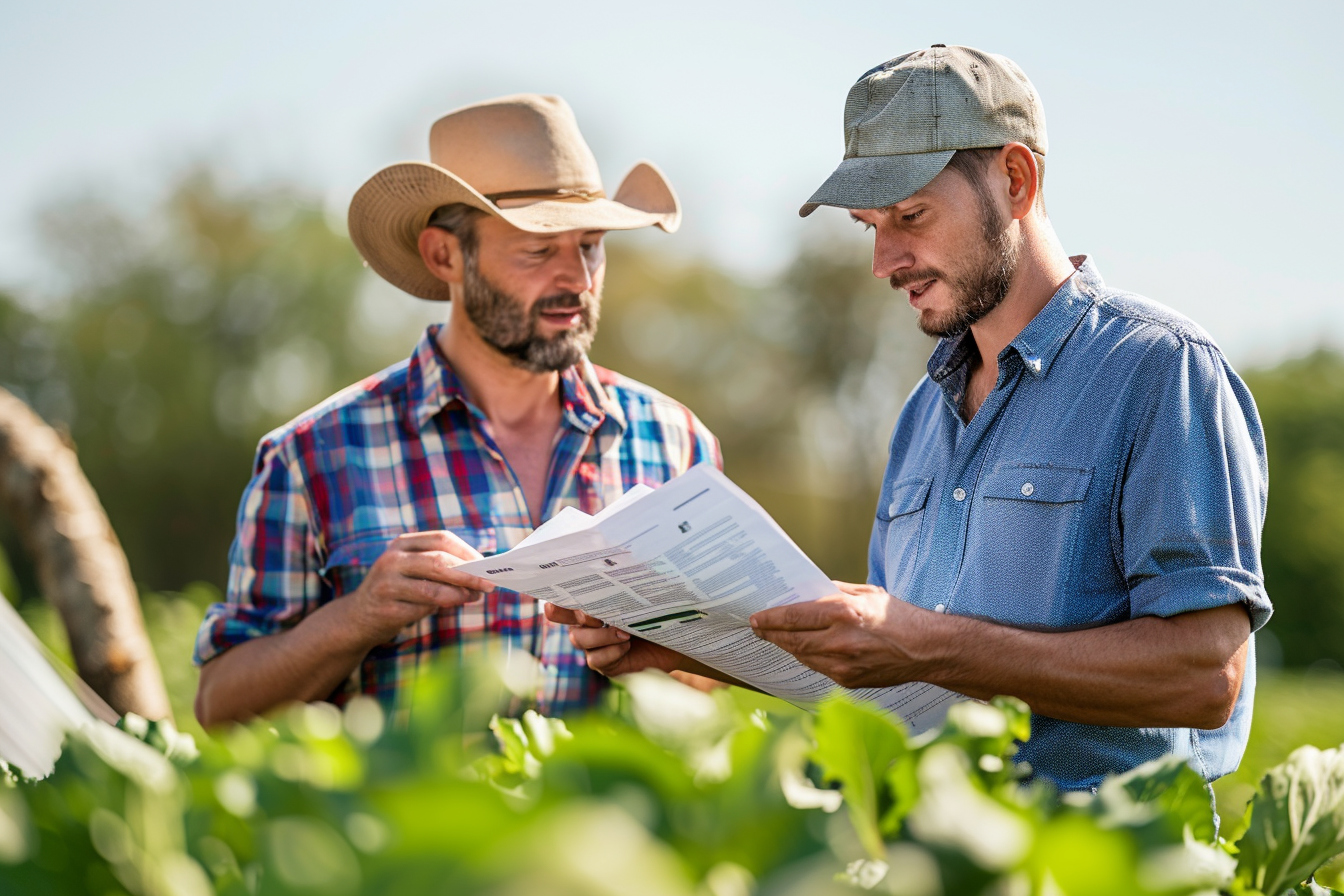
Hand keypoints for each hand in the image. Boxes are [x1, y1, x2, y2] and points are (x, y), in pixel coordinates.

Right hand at [347, 531, 495, 646]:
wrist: (358, 618)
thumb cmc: (398, 590)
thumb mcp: (414, 571)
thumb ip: (442, 569)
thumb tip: (480, 575)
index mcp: (401, 544)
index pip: (441, 539)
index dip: (467, 551)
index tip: (487, 564)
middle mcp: (392, 560)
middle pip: (439, 561)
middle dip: (469, 573)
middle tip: (489, 584)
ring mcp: (387, 584)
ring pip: (434, 587)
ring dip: (460, 593)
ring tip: (475, 596)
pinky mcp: (387, 608)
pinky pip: (424, 608)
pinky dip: (443, 607)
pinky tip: (452, 605)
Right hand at [543, 603, 686, 677]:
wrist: (677, 639)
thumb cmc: (657, 612)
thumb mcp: (639, 598)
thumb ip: (622, 589)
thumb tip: (618, 566)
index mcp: (591, 608)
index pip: (565, 604)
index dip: (557, 604)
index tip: (554, 602)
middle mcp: (587, 627)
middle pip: (569, 622)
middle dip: (578, 617)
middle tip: (594, 616)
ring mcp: (594, 648)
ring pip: (579, 640)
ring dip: (600, 636)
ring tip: (623, 632)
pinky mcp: (606, 665)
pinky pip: (596, 660)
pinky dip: (610, 651)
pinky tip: (626, 646)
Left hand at [749, 581, 932, 687]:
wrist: (928, 650)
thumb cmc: (899, 617)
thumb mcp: (866, 594)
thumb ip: (834, 593)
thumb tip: (805, 593)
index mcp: (844, 613)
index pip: (794, 617)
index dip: (770, 619)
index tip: (755, 618)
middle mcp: (840, 641)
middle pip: (792, 640)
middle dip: (771, 635)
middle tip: (758, 629)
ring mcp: (843, 665)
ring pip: (803, 656)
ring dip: (788, 647)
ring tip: (777, 638)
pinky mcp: (848, 682)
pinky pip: (818, 668)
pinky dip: (808, 658)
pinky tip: (804, 650)